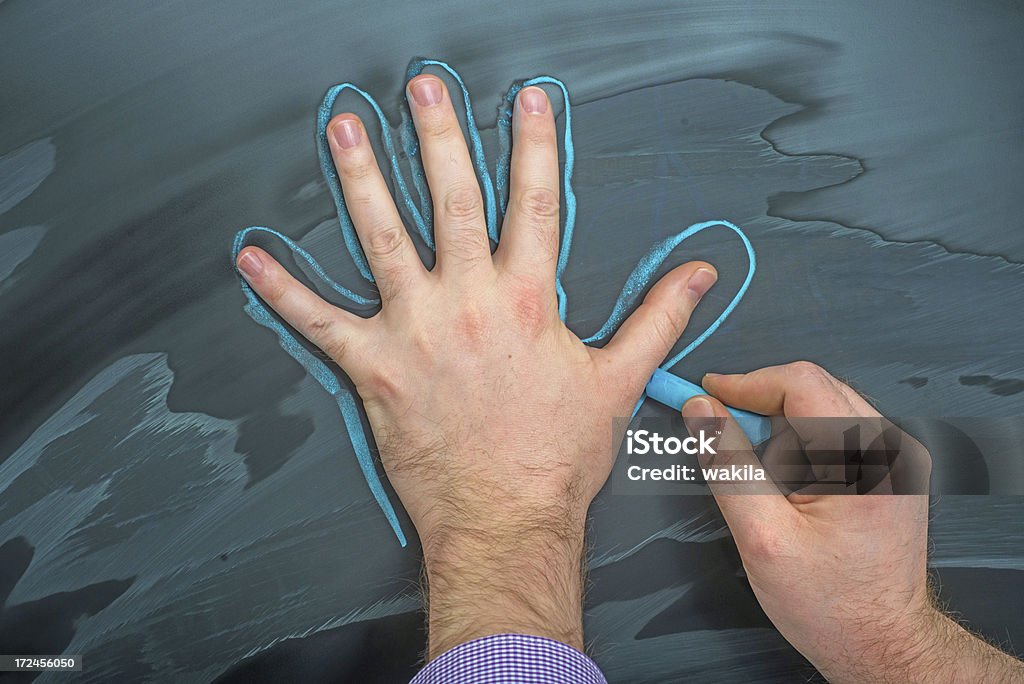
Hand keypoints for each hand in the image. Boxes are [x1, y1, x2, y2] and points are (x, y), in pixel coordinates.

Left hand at [236, 74, 717, 656]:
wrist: (505, 519)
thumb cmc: (557, 456)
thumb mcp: (619, 381)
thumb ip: (658, 318)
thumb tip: (698, 274)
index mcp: (529, 301)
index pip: (534, 203)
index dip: (533, 145)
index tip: (527, 99)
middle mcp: (469, 302)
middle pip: (452, 201)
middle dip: (439, 136)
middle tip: (423, 87)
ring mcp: (415, 331)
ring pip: (382, 239)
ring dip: (361, 179)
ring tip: (343, 129)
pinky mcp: (373, 366)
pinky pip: (319, 321)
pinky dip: (282, 289)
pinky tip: (251, 257)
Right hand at [684, 362, 1023, 681]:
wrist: (881, 643)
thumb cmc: (834, 605)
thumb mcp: (762, 536)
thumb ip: (728, 464)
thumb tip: (701, 412)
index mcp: (866, 459)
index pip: (801, 383)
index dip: (745, 383)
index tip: (707, 394)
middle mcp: (890, 449)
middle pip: (812, 387)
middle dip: (758, 404)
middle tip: (719, 428)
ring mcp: (895, 456)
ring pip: (822, 404)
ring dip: (778, 425)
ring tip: (759, 473)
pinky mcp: (889, 467)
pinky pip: (835, 428)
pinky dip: (799, 441)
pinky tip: (785, 478)